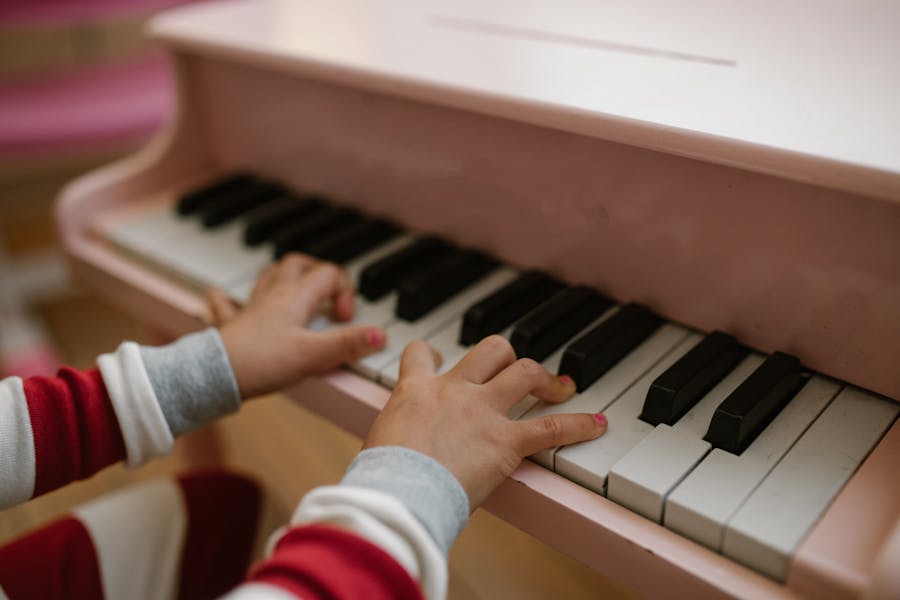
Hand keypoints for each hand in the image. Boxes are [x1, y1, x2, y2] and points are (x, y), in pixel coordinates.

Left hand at [213, 254, 386, 397]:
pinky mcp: (232, 326)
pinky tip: (217, 295)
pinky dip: (226, 298)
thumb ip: (348, 344)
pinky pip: (225, 304)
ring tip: (293, 283)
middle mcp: (273, 296)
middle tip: (328, 290)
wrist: (216, 374)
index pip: (329, 275)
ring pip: (267, 277)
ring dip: (282, 275)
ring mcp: (251, 309)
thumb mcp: (314, 356)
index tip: (345, 319)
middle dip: (316, 270)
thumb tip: (380, 335)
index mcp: (295, 298)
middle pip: (297, 264)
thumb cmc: (261, 362)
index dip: (345, 292)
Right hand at [363, 335, 607, 508]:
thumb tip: (388, 461)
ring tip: (559, 386)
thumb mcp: (377, 446)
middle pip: (488, 351)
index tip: (436, 358)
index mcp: (415, 390)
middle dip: (505, 356)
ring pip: (524, 371)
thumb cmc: (381, 477)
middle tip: (513, 369)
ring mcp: (483, 411)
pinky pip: (551, 427)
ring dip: (544, 377)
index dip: (430, 354)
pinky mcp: (505, 440)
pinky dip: (579, 425)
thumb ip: (392, 439)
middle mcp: (453, 390)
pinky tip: (597, 425)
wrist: (398, 490)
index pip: (421, 354)